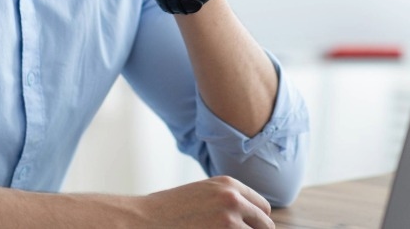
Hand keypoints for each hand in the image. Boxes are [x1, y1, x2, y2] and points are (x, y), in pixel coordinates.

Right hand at [133, 176, 275, 227]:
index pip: (263, 208)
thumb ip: (226, 202)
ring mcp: (230, 220)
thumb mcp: (201, 195)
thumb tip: (251, 220)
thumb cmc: (168, 211)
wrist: (143, 219)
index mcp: (229, 184)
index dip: (255, 223)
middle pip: (265, 226)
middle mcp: (233, 199)